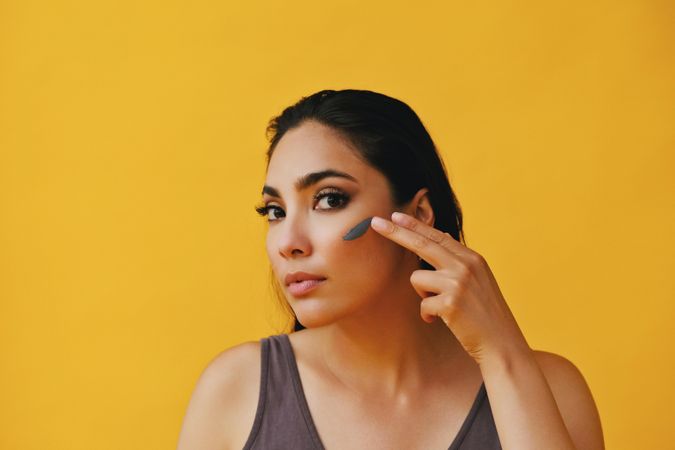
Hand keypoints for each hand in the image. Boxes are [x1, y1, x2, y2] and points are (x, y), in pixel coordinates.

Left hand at [370, 212, 530, 364]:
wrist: (502, 343)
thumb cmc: (486, 315)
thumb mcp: (478, 280)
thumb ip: (458, 261)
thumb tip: (441, 237)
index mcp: (472, 258)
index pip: (437, 236)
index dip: (414, 225)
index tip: (395, 215)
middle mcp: (465, 266)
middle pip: (422, 244)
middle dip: (396, 232)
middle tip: (374, 222)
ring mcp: (458, 283)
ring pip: (417, 278)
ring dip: (424, 296)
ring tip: (443, 308)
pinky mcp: (450, 303)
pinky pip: (422, 304)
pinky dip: (428, 315)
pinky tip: (445, 321)